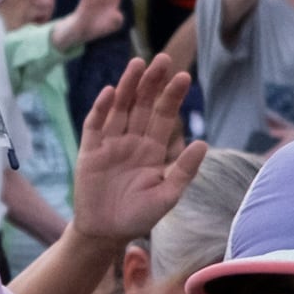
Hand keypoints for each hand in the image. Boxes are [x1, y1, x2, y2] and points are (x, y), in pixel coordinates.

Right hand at [63, 46, 202, 252]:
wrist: (105, 233)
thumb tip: (203, 143)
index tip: (184, 77)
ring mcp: (110, 144)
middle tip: (163, 59)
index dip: (172, 96)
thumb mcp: (167, 195)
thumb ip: (183, 170)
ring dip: (128, 86)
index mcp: (153, 149)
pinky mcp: (90, 151)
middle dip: (152, 82)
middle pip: (142, 105)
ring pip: (120, 108)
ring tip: (137, 63)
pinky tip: (110, 92)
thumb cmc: (138, 217)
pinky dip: (101, 109)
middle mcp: (132, 140)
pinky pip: (95, 125)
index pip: (164, 116)